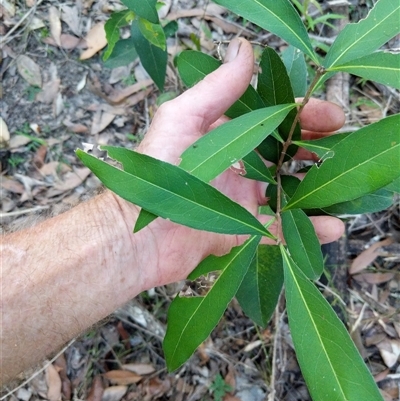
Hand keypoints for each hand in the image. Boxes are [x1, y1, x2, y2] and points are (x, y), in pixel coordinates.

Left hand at [116, 38, 345, 289]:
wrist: (136, 234)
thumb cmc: (154, 173)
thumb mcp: (183, 120)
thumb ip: (216, 89)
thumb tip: (244, 49)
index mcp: (222, 139)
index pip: (269, 120)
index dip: (301, 115)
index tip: (330, 115)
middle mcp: (233, 167)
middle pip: (281, 153)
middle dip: (311, 147)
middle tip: (338, 146)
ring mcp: (238, 200)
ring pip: (284, 191)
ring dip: (312, 187)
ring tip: (338, 184)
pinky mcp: (240, 232)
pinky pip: (278, 229)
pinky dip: (304, 229)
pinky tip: (331, 227)